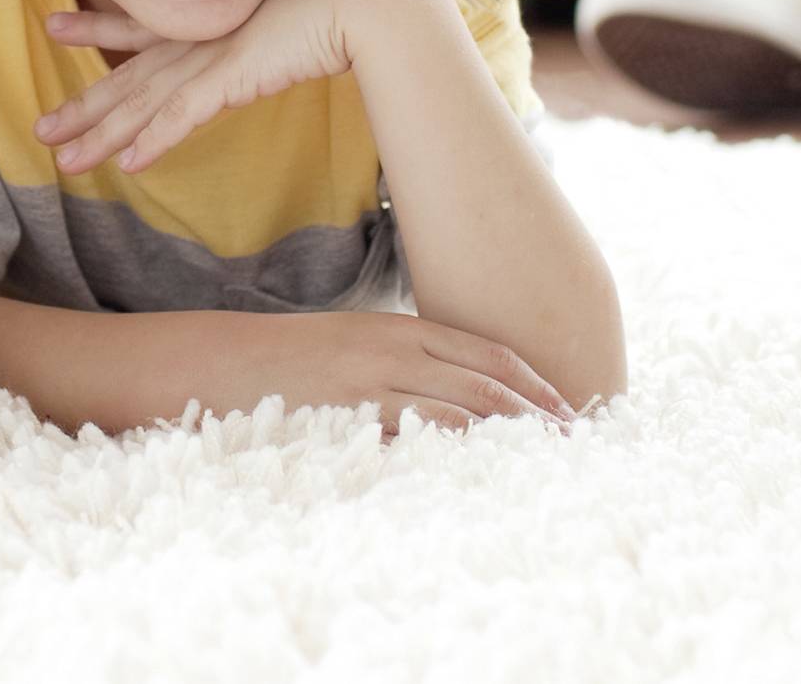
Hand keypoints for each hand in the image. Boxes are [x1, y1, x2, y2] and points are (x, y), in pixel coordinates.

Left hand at [37, 0, 425, 174]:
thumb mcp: (288, 5)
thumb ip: (267, 21)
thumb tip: (271, 25)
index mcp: (211, 14)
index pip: (142, 27)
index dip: (97, 28)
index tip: (56, 26)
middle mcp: (202, 33)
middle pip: (130, 75)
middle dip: (84, 106)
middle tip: (40, 128)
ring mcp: (214, 53)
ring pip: (144, 101)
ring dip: (102, 134)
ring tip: (62, 159)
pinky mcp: (235, 72)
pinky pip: (185, 113)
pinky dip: (157, 138)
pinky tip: (131, 164)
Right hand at [237, 311, 576, 432]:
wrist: (229, 362)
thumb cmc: (298, 360)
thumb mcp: (359, 344)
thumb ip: (409, 361)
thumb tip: (464, 395)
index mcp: (401, 329)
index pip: (487, 353)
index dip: (534, 382)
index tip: (567, 409)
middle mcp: (394, 351)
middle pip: (484, 384)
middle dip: (534, 413)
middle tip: (572, 441)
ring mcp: (371, 384)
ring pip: (457, 412)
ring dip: (504, 437)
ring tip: (539, 461)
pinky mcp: (349, 417)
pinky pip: (412, 437)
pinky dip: (452, 454)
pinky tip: (477, 471)